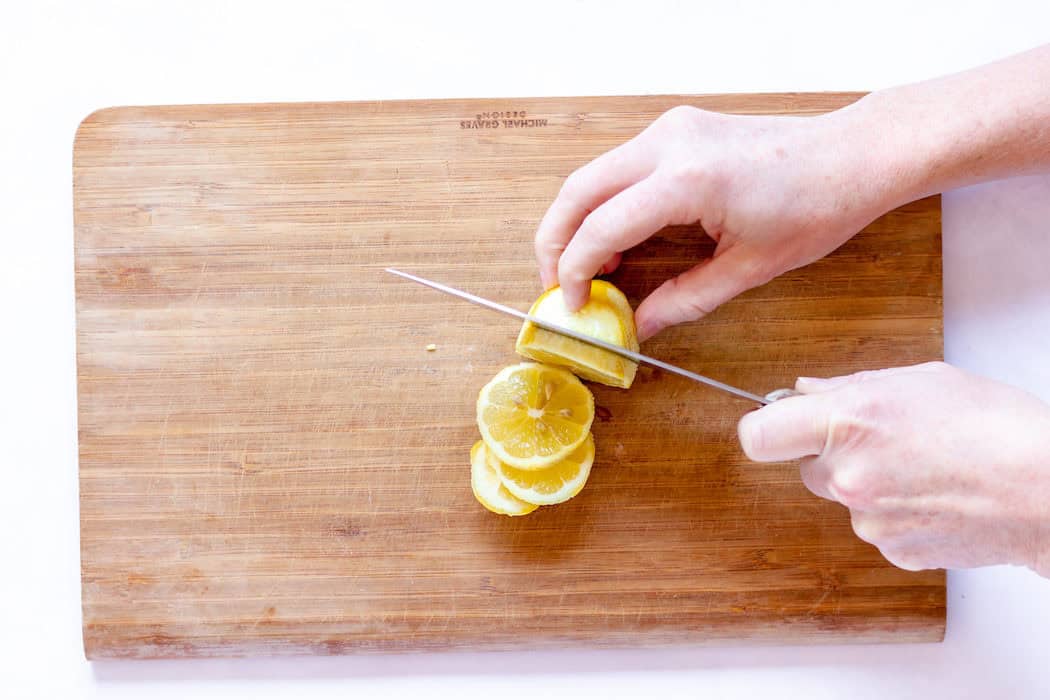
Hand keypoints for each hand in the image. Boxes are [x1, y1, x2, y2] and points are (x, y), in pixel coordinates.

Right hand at [534, 105, 897, 339]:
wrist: (851, 155)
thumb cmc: (816, 206)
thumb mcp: (749, 267)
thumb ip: (685, 299)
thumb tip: (640, 327)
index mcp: (687, 180)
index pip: (600, 226)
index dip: (574, 271)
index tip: (570, 306)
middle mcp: (669, 143)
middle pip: (577, 192)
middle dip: (555, 243)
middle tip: (556, 287)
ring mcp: (670, 129)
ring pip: (591, 175)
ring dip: (576, 222)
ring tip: (586, 270)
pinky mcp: (676, 128)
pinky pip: (618, 167)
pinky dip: (602, 203)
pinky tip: (616, 239)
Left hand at [737, 362, 1049, 575]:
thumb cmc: (997, 426)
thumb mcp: (920, 381)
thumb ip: (851, 387)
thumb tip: (808, 392)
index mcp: (847, 423)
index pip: (758, 436)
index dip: (767, 429)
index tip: (781, 425)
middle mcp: (848, 476)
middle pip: (807, 468)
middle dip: (834, 454)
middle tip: (886, 440)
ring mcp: (868, 520)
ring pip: (845, 498)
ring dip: (870, 484)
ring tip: (926, 466)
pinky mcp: (892, 550)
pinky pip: (876, 525)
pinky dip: (897, 512)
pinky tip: (937, 494)